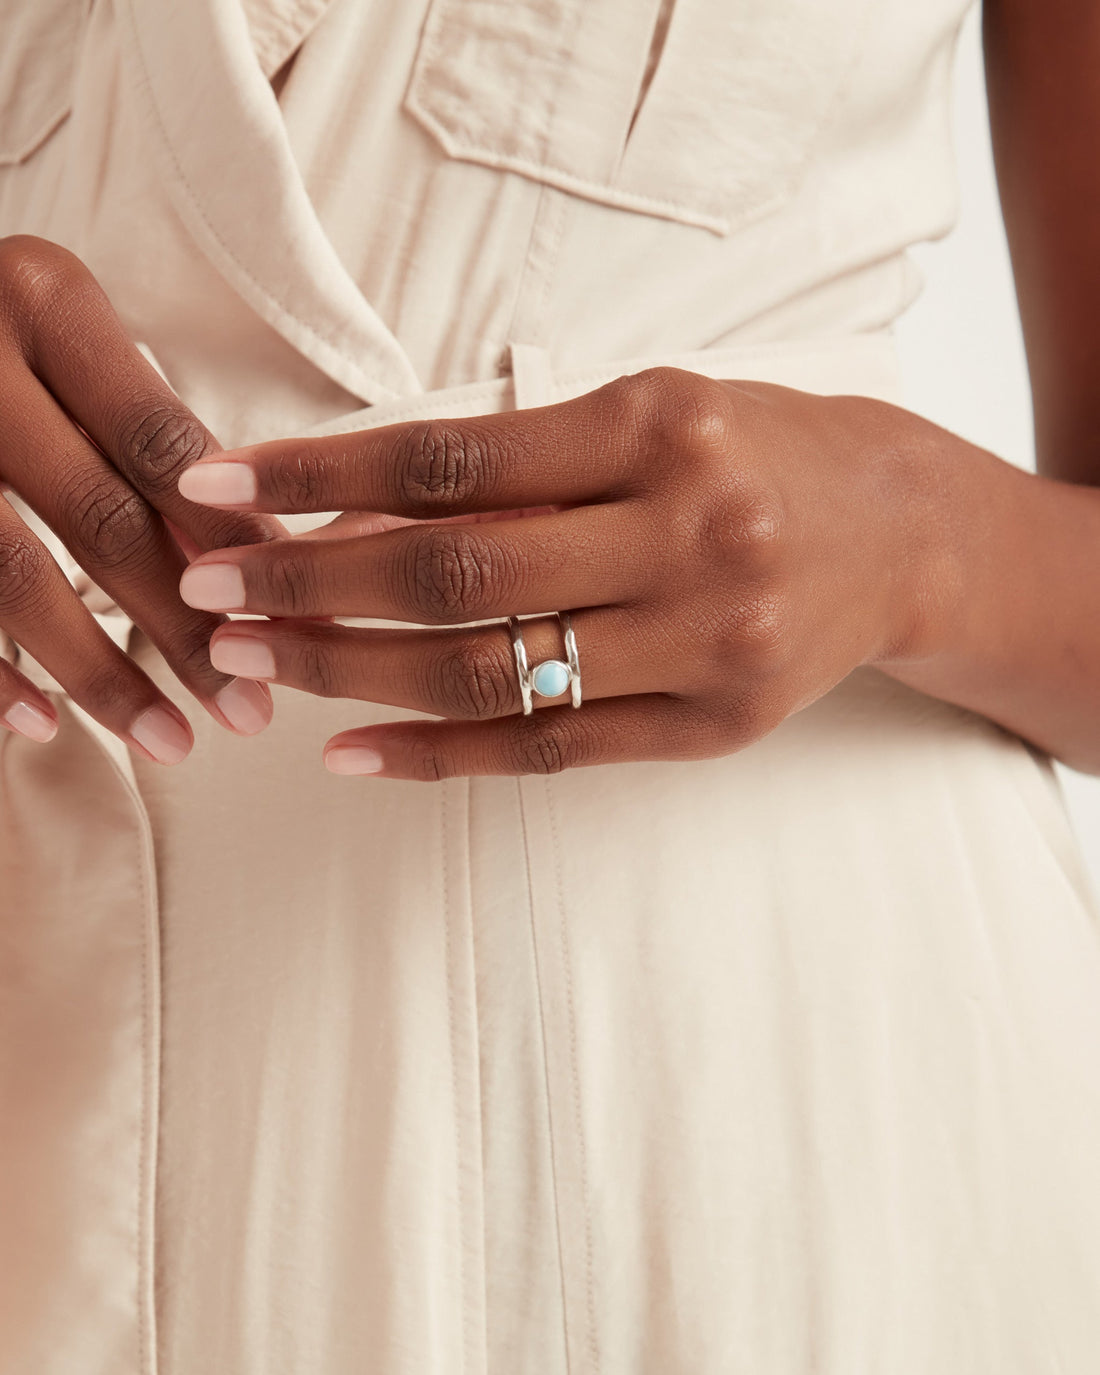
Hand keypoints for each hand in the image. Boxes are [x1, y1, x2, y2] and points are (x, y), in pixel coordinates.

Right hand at [0, 235, 283, 760]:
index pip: (162, 443)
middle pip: (103, 518)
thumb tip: (256, 555)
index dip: (230, 538)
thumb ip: (146, 430)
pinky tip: (46, 726)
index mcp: (45, 304)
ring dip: (101, 674)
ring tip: (171, 742)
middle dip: (187, 627)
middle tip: (249, 711)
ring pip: (17, 575)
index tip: (291, 616)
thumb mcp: (68, 339)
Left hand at [175, 366, 951, 779]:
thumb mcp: (645, 416)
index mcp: (663, 427)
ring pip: (491, 672)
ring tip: (255, 662)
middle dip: (311, 583)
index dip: (319, 475)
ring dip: (352, 672)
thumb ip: (516, 465)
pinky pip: (552, 752)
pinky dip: (439, 755)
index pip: (452, 456)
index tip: (217, 488)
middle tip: (205, 591)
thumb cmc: (750, 450)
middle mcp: (693, 532)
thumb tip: (344, 514)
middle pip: (458, 572)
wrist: (896, 532)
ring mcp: (710, 641)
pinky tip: (349, 755)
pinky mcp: (716, 726)